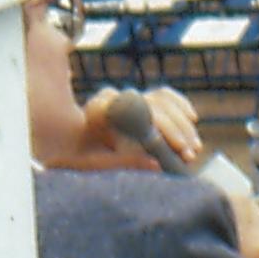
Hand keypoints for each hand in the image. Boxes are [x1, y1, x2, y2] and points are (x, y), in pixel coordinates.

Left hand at [66, 84, 200, 172]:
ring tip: (194, 147)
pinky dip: (179, 105)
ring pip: (162, 100)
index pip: (139, 110)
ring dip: (182, 123)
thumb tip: (157, 163)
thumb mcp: (95, 163)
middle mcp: (113, 97)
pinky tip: (192, 119)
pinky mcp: (134, 98)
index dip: (162, 129)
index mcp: (99, 108)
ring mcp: (124, 96)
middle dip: (176, 130)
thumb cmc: (77, 157)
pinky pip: (163, 94)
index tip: (177, 149)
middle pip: (154, 105)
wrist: (64, 145)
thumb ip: (124, 161)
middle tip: (189, 153)